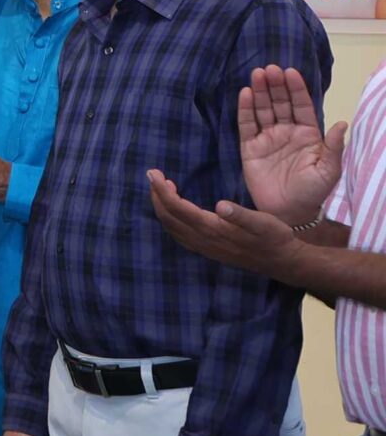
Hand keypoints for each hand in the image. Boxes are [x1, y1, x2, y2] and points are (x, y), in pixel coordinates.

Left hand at [148, 169, 310, 285]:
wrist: (282, 262)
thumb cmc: (274, 238)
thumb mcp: (264, 224)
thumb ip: (241, 216)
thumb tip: (221, 205)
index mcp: (213, 229)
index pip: (178, 208)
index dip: (162, 191)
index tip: (154, 173)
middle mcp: (203, 240)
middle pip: (169, 217)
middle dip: (157, 196)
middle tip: (152, 175)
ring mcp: (203, 247)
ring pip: (172, 227)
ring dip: (161, 207)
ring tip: (159, 189)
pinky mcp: (207, 250)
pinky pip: (179, 235)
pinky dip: (169, 220)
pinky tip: (172, 212)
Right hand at [236, 64, 344, 223]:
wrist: (288, 213)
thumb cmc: (312, 192)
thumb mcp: (329, 171)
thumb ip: (333, 147)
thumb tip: (341, 123)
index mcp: (308, 134)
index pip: (301, 106)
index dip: (296, 89)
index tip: (291, 72)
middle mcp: (286, 132)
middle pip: (280, 103)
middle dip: (275, 86)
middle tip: (270, 69)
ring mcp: (267, 138)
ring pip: (263, 109)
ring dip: (259, 92)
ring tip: (256, 75)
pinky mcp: (249, 148)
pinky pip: (246, 125)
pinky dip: (244, 109)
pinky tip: (244, 94)